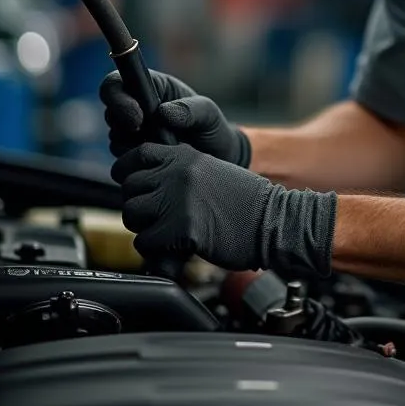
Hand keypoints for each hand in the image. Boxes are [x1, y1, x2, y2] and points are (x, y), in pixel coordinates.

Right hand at [100, 70, 250, 166]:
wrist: (216, 158)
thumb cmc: (212, 128)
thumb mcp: (209, 115)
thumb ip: (191, 110)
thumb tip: (163, 112)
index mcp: (151, 86)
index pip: (116, 83)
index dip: (118, 98)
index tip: (137, 118)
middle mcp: (136, 106)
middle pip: (110, 113)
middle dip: (126, 128)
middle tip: (152, 139)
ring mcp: (132, 131)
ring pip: (115, 138)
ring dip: (135, 146)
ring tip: (166, 148)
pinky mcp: (132, 154)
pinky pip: (123, 159)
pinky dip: (139, 161)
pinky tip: (162, 160)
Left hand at [113, 143, 335, 275]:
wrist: (274, 222)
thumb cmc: (248, 203)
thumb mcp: (213, 171)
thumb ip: (180, 171)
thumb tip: (146, 184)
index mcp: (187, 156)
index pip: (137, 155)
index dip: (130, 172)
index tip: (137, 187)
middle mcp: (179, 173)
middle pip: (129, 187)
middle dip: (139, 205)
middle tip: (159, 217)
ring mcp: (179, 199)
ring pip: (132, 214)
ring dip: (145, 227)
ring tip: (169, 232)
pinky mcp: (181, 229)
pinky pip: (145, 242)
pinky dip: (156, 250)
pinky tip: (177, 246)